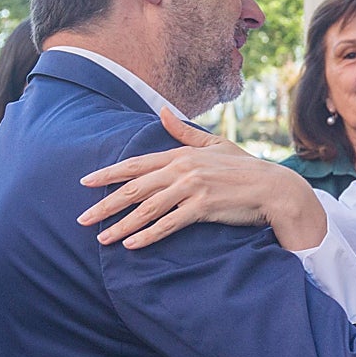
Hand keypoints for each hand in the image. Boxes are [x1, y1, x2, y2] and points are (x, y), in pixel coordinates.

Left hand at [78, 108, 326, 250]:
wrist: (273, 188)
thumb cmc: (244, 168)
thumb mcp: (214, 145)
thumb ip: (184, 133)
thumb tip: (163, 112)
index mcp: (181, 155)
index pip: (136, 165)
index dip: (109, 174)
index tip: (86, 183)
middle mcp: (182, 169)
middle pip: (135, 188)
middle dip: (105, 204)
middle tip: (82, 218)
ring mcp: (192, 188)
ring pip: (147, 208)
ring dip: (122, 224)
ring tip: (102, 238)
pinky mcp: (203, 208)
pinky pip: (169, 223)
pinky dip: (148, 234)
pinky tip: (132, 244)